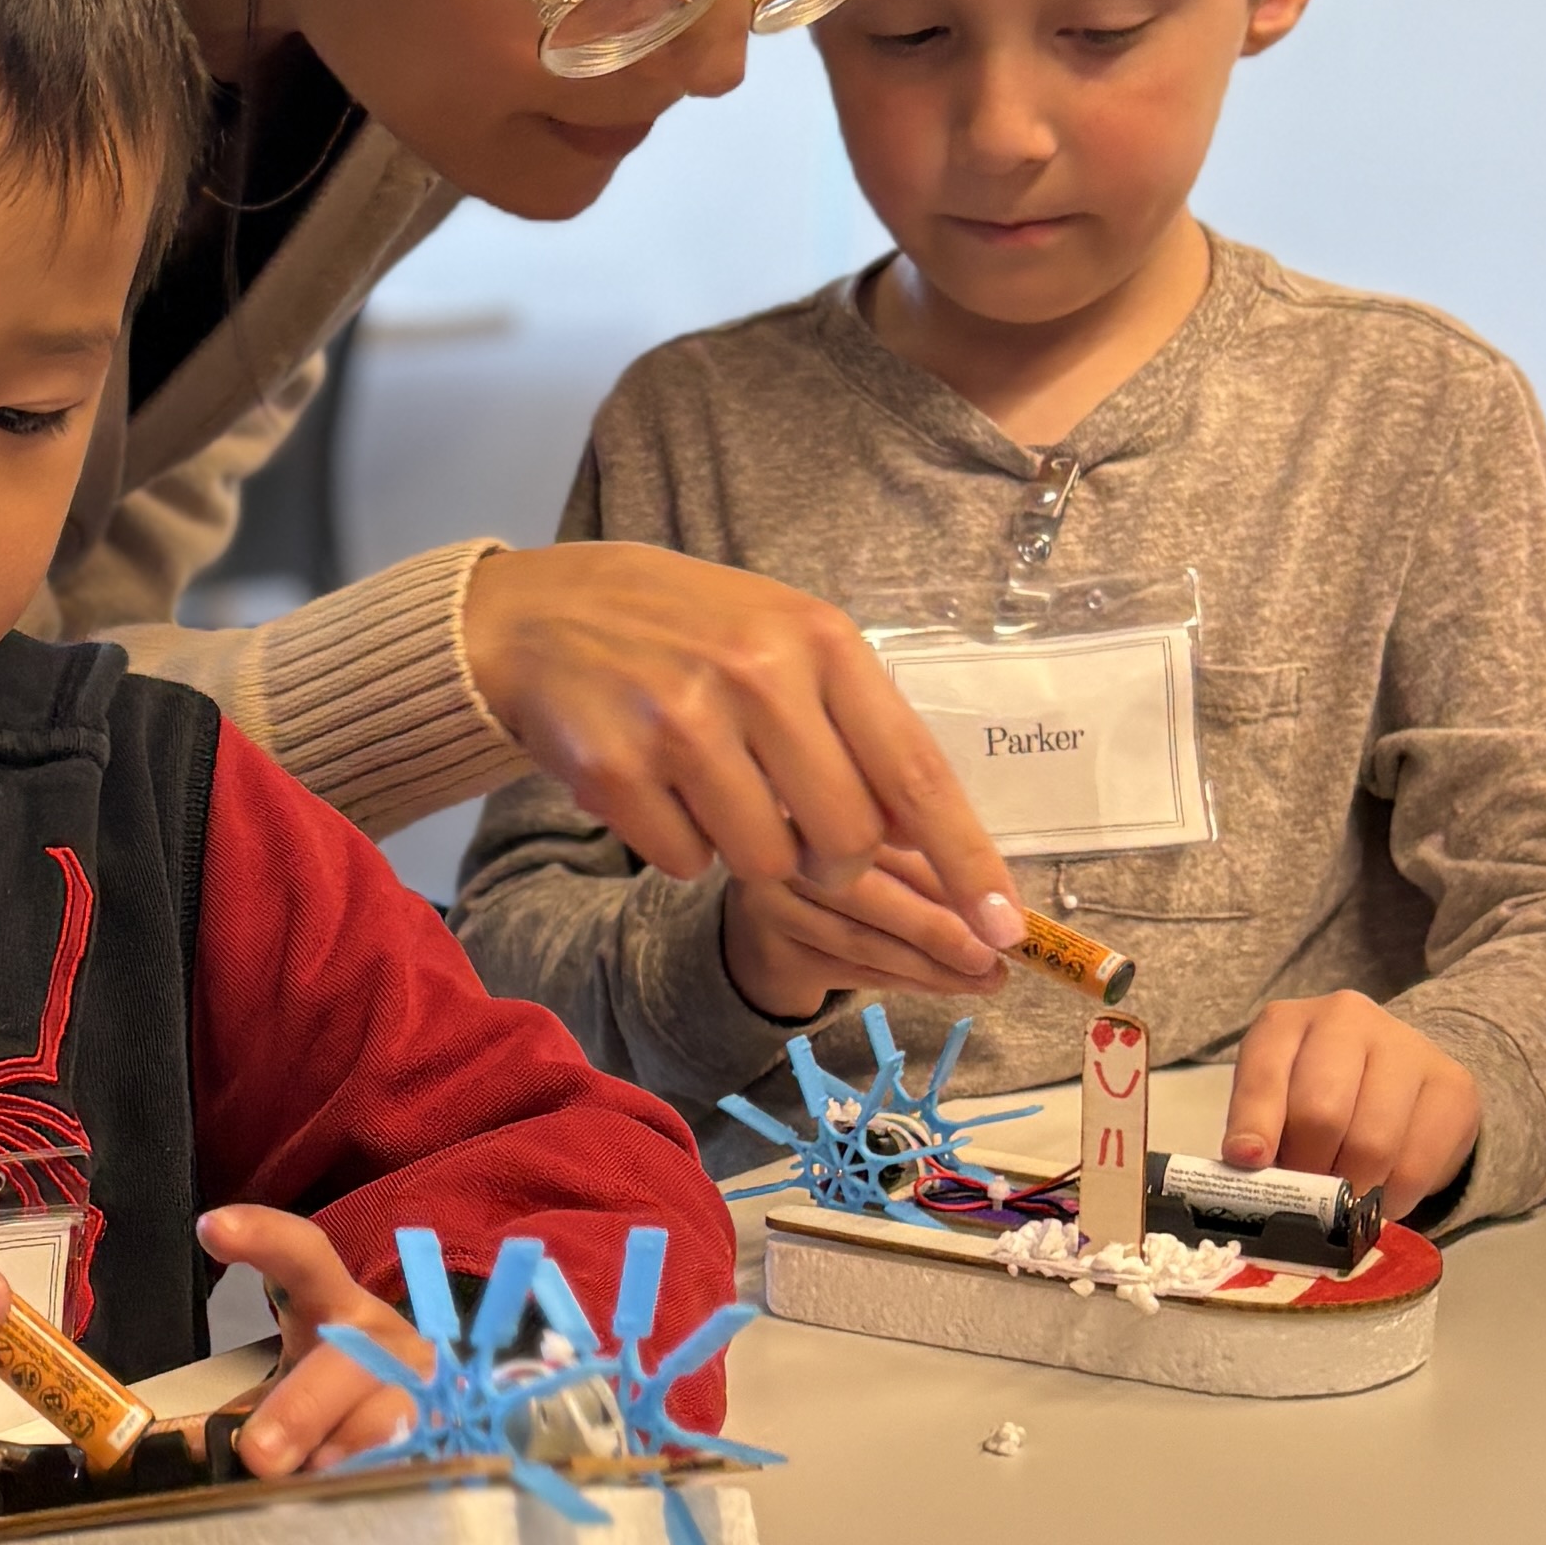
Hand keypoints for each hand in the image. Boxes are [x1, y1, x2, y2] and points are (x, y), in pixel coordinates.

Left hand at [197, 1204, 425, 1474]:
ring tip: (313, 1480)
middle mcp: (386, 1339)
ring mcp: (427, 1387)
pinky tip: (360, 1498)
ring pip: (393, 1415)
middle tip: (259, 1453)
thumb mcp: (287, 1389)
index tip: (212, 1229)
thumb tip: (182, 1455)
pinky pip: (419, 1462)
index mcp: (336, 1306)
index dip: (264, 1237)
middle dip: (305, 1406)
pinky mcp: (452, 1434)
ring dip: (348, 1452)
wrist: (428, 1426)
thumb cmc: (339, 1403)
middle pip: (350, 1360)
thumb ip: (237, 1415)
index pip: (303, 1257)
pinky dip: (382, 1483)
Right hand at [463, 540, 1023, 951]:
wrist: (539, 615)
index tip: (1006, 928)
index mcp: (820, 640)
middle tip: (793, 823)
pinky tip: (657, 785)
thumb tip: (926, 838)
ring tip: (713, 784)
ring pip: (766, 865)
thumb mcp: (785, 642)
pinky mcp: (615, 772)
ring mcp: (681, 724)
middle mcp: (757, 677)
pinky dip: (680, 846)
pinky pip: (686, 866)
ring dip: (750, 851)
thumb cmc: (686, 633)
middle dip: (832, 860)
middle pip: (845, 841)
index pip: (916, 774)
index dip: (968, 862)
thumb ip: (858, 727)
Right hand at [720, 840, 1015, 1021]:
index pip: (889, 833)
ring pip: (861, 941)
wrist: (766, 930)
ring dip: (930, 966)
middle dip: (938, 929)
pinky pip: (851, 969)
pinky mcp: (775, 951)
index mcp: (822, 798)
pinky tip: (946, 984)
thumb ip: (928, 864)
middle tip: (993, 955)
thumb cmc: (844, 876)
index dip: (949, 868)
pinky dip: (905, 980)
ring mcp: (773, 902)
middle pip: (868, 892)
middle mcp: (785, 845)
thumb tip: (1001, 906)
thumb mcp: (882, 852)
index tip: (1000, 905)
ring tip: (985, 978)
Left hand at [1219, 993, 1485, 1212]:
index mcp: (1287, 1023)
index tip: (1251, 1164)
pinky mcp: (1453, 1084)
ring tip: (1344, 1202)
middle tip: (1308, 1200)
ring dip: (1352, 1191)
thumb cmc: (1317, 1097)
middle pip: (1321, 1113)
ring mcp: (1405, 1046)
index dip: (1254, 1125)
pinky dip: (1393, 1198)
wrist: (1397, 1077)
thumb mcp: (1274, 1105)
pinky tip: (1382, 1197)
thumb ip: (1258, 1135)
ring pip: (1372, 1144)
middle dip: (1309, 1172)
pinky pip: (1418, 1164)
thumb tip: (1253, 1174)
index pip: (1263, 1075)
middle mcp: (1346, 1019)